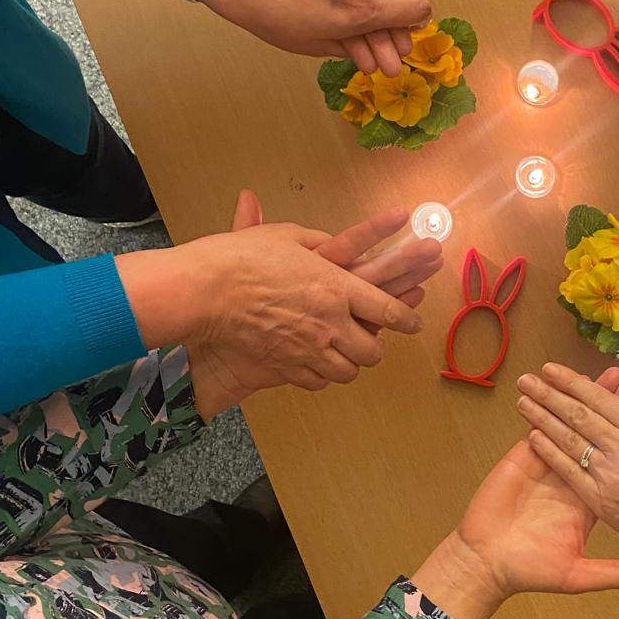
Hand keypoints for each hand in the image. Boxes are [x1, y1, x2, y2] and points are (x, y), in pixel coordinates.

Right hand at [125, 192, 440, 415]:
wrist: (204, 292)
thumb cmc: (242, 258)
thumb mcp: (287, 236)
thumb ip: (319, 242)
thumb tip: (334, 244)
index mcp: (337, 287)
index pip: (387, 310)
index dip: (406, 319)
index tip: (414, 322)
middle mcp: (329, 323)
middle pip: (372, 350)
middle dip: (376, 347)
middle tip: (370, 340)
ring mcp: (308, 349)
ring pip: (347, 371)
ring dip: (349, 363)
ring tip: (343, 354)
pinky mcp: (285, 367)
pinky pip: (317, 382)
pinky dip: (321, 375)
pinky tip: (315, 364)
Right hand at [414, 367, 618, 618]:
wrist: (488, 564)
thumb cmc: (531, 571)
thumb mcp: (579, 576)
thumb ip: (616, 573)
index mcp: (593, 499)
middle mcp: (575, 476)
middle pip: (600, 434)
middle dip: (618, 406)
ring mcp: (550, 464)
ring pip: (573, 423)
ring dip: (588, 397)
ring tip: (611, 372)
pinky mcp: (524, 457)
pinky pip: (540, 426)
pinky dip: (549, 405)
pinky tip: (561, 383)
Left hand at [514, 363, 618, 582]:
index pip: (601, 399)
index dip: (573, 382)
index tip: (551, 369)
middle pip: (580, 415)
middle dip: (549, 395)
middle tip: (528, 379)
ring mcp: (611, 474)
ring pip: (570, 439)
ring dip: (543, 418)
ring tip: (523, 401)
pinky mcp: (601, 500)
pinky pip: (570, 471)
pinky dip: (551, 452)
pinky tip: (534, 436)